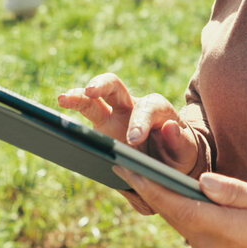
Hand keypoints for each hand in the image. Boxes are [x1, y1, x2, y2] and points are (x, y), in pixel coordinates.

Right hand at [58, 72, 200, 169]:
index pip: (150, 107)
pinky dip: (73, 104)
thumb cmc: (178, 156)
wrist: (169, 161)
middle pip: (117, 86)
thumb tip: (170, 127)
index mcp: (159, 112)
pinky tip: (60, 103)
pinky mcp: (101, 124)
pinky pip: (85, 110)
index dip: (141, 121)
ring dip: (80, 93)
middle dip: (103, 85)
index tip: (133, 139)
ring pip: (95, 95)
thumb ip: (180, 143)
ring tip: (64, 98)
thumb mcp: (186, 153)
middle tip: (91, 91)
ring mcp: (114, 113)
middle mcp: (133, 106)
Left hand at [113, 167, 246, 247]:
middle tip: (118, 163)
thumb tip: (202, 180)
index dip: (150, 186)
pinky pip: (186, 229)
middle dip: (145, 188)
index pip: (178, 206)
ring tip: (135, 172)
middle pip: (170, 213)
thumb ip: (235, 192)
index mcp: (224, 230)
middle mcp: (209, 247)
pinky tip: (165, 193)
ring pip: (176, 221)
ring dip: (157, 199)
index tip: (126, 168)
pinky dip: (173, 210)